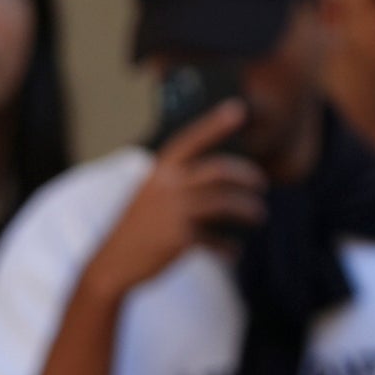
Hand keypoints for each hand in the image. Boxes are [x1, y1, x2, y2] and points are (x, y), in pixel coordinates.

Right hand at [88, 104, 265, 298]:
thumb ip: (178, 183)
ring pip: (224, 202)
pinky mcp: (179, 238)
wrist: (112, 264)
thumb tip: (221, 178)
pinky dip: (228, 247)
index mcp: (160, 171)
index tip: (238, 109)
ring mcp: (174, 211)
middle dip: (246, 175)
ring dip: (247, 208)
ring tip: (259, 215)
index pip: (191, 140)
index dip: (215, 124)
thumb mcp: (151, 196)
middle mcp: (167, 186)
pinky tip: (234, 252)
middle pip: (219, 170)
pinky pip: (215, 239)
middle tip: (261, 184)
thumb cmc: (138, 229)